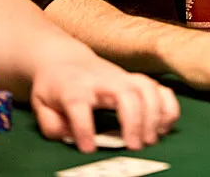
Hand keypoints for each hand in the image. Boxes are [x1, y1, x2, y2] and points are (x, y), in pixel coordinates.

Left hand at [31, 52, 179, 152]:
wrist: (67, 61)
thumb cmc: (56, 87)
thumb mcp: (41, 104)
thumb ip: (51, 124)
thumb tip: (67, 135)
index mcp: (75, 87)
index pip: (79, 102)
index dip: (84, 126)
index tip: (88, 148)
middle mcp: (103, 81)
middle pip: (124, 93)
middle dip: (134, 120)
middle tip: (135, 147)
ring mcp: (123, 78)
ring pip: (147, 88)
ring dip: (154, 114)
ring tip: (151, 139)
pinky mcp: (136, 81)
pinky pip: (160, 88)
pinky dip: (168, 106)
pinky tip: (165, 126)